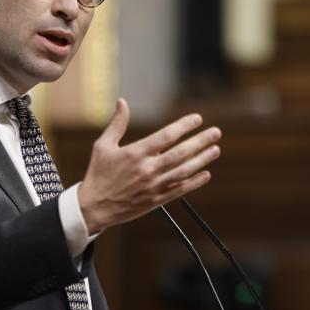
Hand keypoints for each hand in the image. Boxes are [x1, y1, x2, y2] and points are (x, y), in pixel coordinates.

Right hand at [78, 98, 221, 232]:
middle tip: (216, 132)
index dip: (184, 126)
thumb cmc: (98, 174)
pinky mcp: (156, 200)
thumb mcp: (103, 146)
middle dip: (200, 141)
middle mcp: (147, 169)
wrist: (94, 207)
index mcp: (136, 154)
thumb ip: (117, 124)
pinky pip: (179, 190)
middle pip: (180, 153)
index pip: (166, 136)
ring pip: (184, 171)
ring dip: (202, 160)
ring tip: (215, 150)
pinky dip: (194, 182)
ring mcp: (153, 186)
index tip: (197, 119)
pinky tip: (206, 175)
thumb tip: (122, 102)